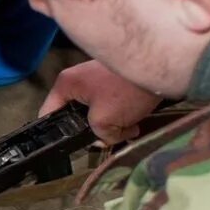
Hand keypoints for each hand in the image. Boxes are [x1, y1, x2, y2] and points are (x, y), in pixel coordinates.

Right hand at [40, 60, 161, 142]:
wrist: (160, 64)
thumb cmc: (126, 89)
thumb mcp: (105, 120)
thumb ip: (99, 135)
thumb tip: (105, 139)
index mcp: (66, 84)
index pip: (48, 114)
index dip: (56, 133)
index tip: (70, 145)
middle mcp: (78, 78)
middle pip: (77, 114)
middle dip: (94, 129)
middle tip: (108, 138)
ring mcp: (97, 77)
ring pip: (97, 110)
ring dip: (112, 123)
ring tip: (129, 129)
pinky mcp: (115, 79)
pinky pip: (112, 103)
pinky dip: (122, 113)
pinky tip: (137, 120)